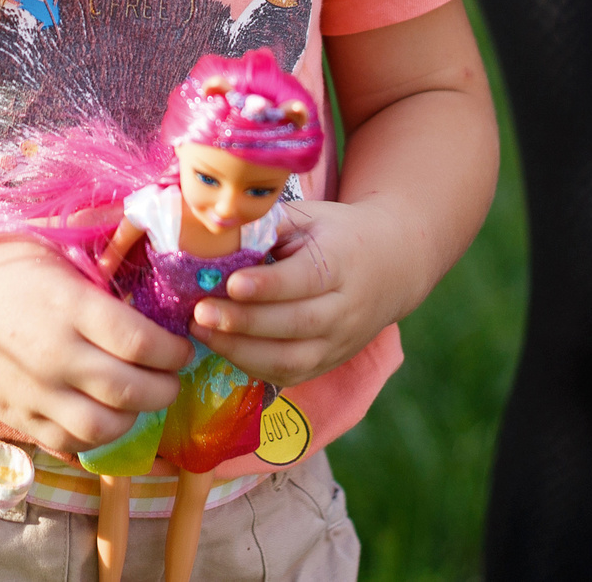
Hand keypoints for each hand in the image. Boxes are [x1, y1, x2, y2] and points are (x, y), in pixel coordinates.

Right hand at [0, 234, 189, 455]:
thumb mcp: (52, 248)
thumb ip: (100, 263)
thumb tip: (150, 261)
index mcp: (68, 306)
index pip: (141, 343)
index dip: (173, 351)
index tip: (182, 347)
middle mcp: (54, 354)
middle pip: (131, 390)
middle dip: (165, 388)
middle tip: (172, 377)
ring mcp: (34, 391)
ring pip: (104, 427)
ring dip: (134, 419)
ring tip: (140, 400)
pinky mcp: (17, 415)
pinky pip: (68, 443)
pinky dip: (95, 437)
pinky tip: (104, 416)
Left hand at [187, 197, 420, 386]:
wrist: (391, 265)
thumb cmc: (337, 234)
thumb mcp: (310, 217)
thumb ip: (270, 224)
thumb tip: (218, 231)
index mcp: (342, 262)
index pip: (306, 279)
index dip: (268, 286)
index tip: (231, 284)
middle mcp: (346, 309)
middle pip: (296, 323)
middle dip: (244, 322)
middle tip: (200, 312)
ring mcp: (340, 342)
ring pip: (292, 359)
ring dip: (241, 351)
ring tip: (202, 332)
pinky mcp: (329, 363)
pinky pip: (289, 375)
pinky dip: (252, 366)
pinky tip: (222, 347)